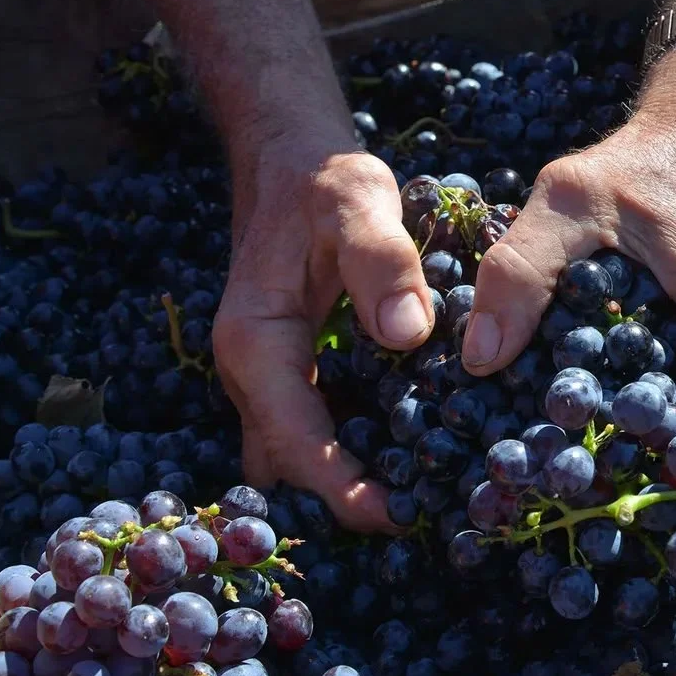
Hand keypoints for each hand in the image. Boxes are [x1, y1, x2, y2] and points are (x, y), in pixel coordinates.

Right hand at [212, 129, 437, 532]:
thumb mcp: (357, 203)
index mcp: (255, 342)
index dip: (340, 486)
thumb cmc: (323, 180)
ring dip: (347, 483)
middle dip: (343, 500)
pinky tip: (410, 456)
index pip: (293, 438)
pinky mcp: (297, 372)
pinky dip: (353, 453)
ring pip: (296, 455)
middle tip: (421, 515)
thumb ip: (382, 264)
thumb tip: (407, 336)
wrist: (292, 160)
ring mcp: (272, 375)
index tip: (395, 514)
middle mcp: (253, 371)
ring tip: (422, 498)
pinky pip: (316, 430)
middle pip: (288, 464)